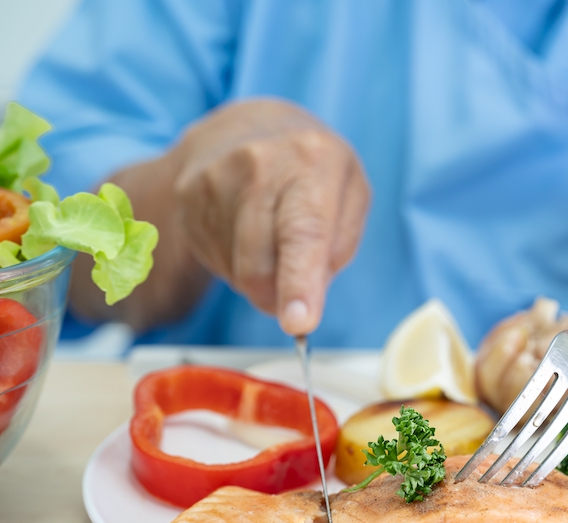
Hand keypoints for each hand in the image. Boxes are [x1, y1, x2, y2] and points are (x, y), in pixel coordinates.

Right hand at [172, 99, 369, 334]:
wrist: (249, 125)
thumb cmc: (311, 167)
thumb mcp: (350, 194)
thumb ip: (338, 247)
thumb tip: (307, 298)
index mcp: (312, 161)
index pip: (304, 232)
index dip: (300, 282)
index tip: (298, 323)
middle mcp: (258, 163)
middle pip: (260, 263)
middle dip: (277, 297)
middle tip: (295, 300)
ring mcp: (214, 178)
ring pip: (236, 270)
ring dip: (259, 279)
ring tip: (272, 239)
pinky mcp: (188, 196)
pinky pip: (215, 260)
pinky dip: (236, 264)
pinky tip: (246, 232)